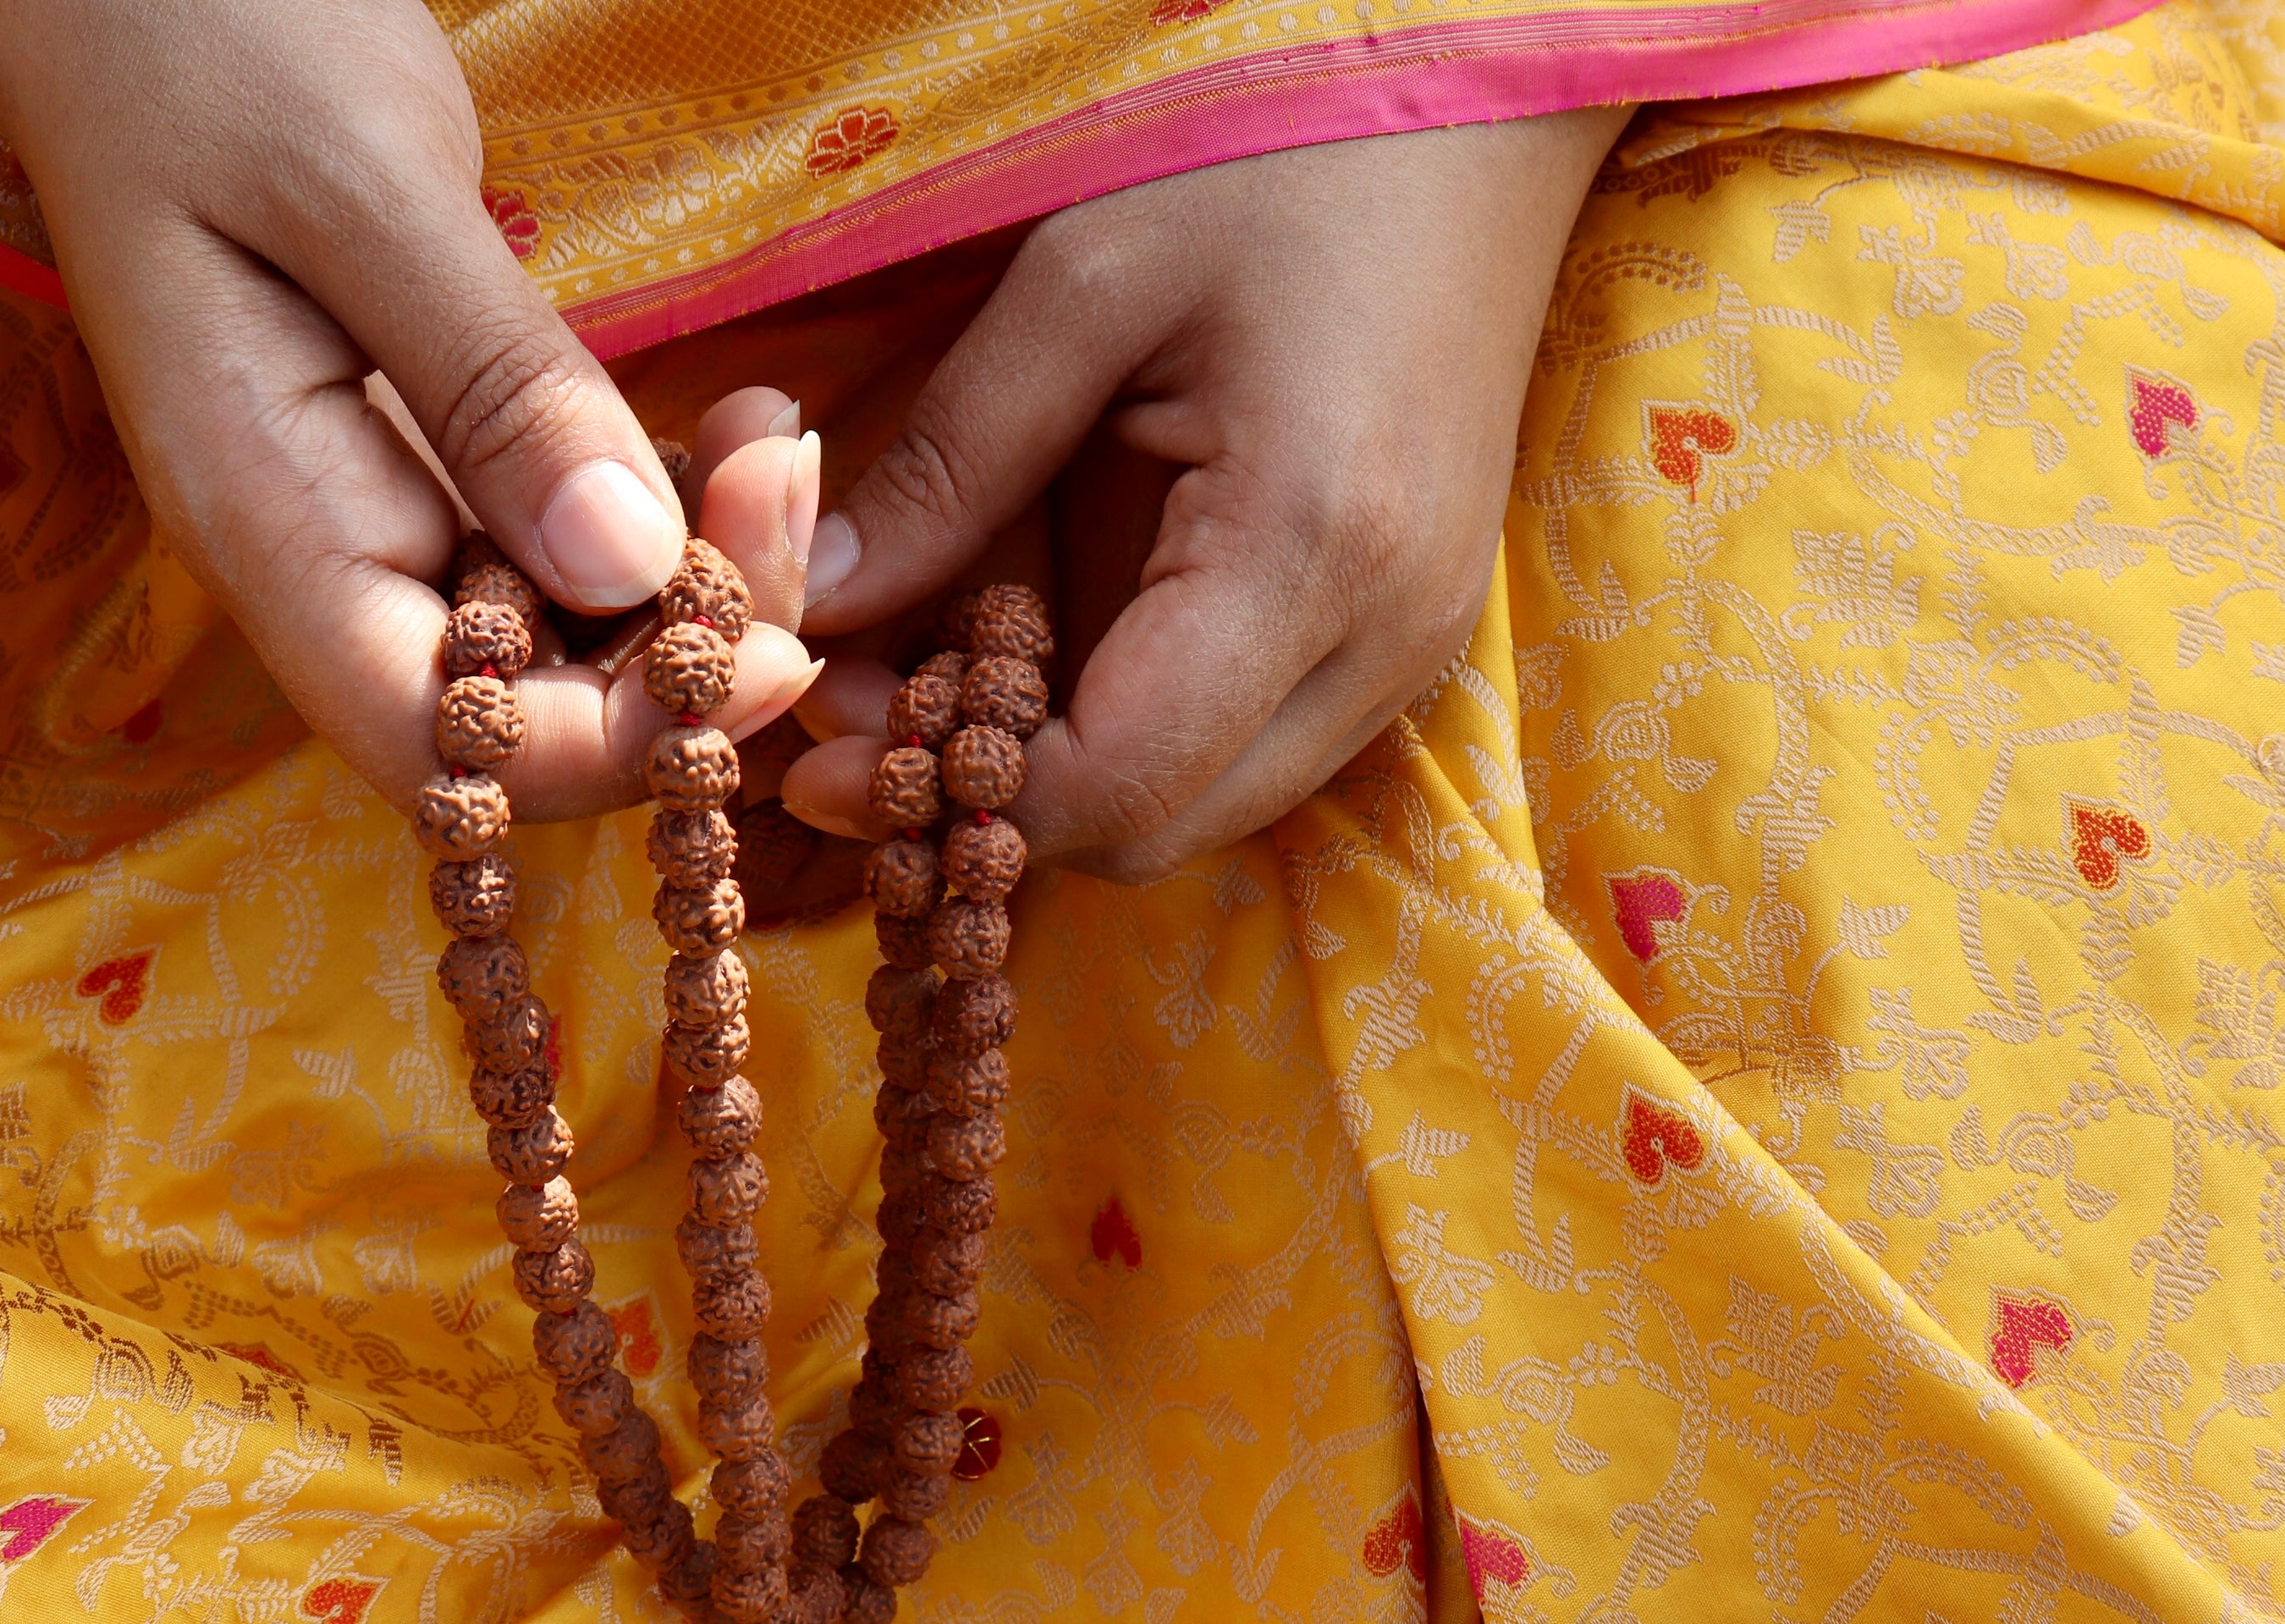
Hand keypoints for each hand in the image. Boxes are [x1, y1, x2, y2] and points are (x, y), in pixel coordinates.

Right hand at [0, 0, 824, 819]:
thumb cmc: (201, 30)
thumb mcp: (360, 186)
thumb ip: (489, 382)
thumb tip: (623, 566)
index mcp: (263, 519)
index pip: (441, 746)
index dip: (612, 748)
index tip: (771, 654)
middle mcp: (318, 547)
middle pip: (521, 713)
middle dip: (687, 652)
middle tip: (792, 483)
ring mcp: (373, 502)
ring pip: (559, 636)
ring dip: (695, 577)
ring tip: (779, 437)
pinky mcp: (429, 447)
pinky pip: (561, 540)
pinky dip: (664, 509)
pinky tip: (737, 424)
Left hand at [775, 111, 1627, 879]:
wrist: (1470, 129)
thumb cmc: (1277, 163)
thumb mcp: (1079, 284)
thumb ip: (949, 462)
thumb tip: (814, 606)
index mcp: (1306, 544)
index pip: (1119, 787)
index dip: (960, 797)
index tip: (824, 753)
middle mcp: (1383, 636)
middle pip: (1157, 833)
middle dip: (993, 802)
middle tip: (859, 717)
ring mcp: (1412, 648)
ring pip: (1201, 811)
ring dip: (1061, 776)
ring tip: (936, 675)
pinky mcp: (1405, 634)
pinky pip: (1244, 749)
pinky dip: (1131, 733)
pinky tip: (1048, 645)